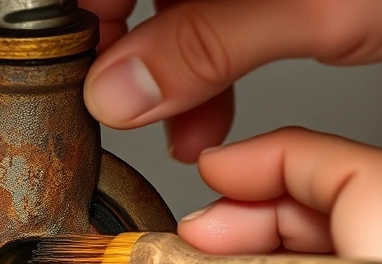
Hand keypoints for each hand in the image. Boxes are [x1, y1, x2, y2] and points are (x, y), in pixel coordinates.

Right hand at [80, 0, 381, 161]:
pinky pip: (198, 28)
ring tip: (183, 133)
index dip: (73, 32)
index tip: (79, 82)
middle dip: (123, 69)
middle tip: (135, 118)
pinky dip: (199, 75)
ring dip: (165, 85)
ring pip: (159, 22)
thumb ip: (203, 49)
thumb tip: (119, 90)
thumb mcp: (308, 12)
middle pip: (120, 5)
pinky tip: (208, 116)